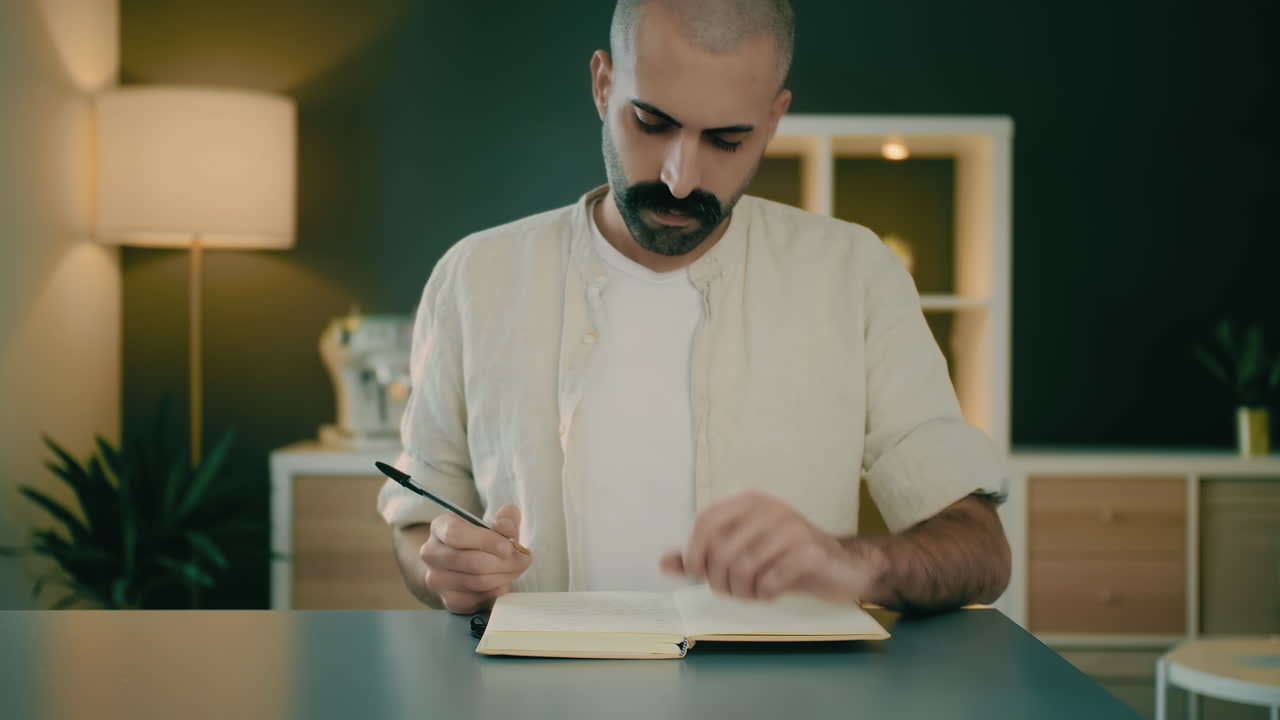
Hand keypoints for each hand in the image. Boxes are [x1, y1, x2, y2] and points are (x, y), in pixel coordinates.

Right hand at [420, 504, 531, 613]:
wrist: (473, 564)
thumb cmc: (486, 538)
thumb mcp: (498, 521)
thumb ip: (506, 519)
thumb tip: (505, 527)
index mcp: (440, 527)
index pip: (456, 533)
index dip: (485, 541)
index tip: (508, 547)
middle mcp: (431, 553)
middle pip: (470, 561)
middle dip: (504, 561)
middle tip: (523, 559)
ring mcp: (437, 580)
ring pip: (477, 581)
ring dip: (504, 576)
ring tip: (517, 568)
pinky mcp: (449, 600)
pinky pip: (478, 598)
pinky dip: (497, 590)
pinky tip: (503, 581)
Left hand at [660, 491, 882, 602]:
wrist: (843, 566)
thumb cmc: (786, 558)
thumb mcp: (743, 553)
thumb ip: (704, 557)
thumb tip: (664, 563)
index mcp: (749, 502)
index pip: (706, 523)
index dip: (694, 553)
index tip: (699, 575)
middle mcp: (769, 508)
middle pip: (722, 551)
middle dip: (720, 580)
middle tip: (733, 590)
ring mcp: (791, 528)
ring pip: (744, 568)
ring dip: (742, 591)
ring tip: (752, 593)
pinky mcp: (809, 551)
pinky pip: (769, 581)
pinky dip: (764, 595)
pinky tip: (771, 593)